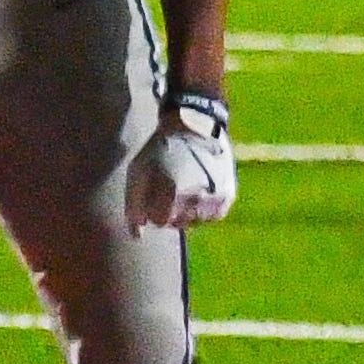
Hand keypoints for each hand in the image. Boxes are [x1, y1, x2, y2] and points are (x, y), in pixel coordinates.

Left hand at [130, 90, 238, 229]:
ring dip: (188, 211)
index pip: (160, 222)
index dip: (155, 208)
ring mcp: (215, 197)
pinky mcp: (228, 195)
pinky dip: (205, 208)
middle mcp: (196, 198)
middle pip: (178, 223)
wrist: (195, 126)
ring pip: (196, 221)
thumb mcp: (138, 173)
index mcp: (172, 193)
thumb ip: (134, 207)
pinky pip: (213, 216)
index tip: (156, 191)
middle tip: (171, 187)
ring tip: (185, 187)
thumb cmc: (160, 150)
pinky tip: (200, 190)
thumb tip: (137, 236)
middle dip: (171, 211)